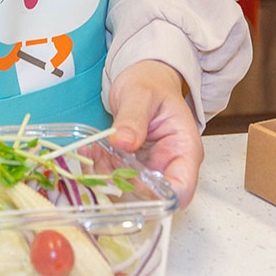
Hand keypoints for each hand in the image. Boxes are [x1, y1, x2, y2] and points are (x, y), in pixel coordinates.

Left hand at [108, 60, 202, 208]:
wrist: (143, 79)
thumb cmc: (150, 84)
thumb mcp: (141, 95)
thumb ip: (134, 118)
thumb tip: (123, 142)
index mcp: (184, 150)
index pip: (181, 190)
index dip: (157, 195)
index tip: (129, 181)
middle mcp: (170, 164)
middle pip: (153, 196)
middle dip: (124, 185)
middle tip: (102, 162)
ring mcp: (151, 168)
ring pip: (131, 191)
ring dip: (108, 177)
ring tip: (94, 152)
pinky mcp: (133, 167)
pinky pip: (116, 178)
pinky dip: (101, 169)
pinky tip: (90, 151)